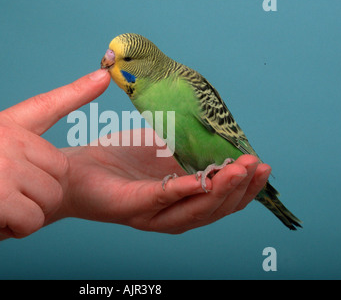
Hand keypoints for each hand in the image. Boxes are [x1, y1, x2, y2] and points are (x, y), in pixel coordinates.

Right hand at [0, 69, 109, 253]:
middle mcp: (7, 138)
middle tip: (5, 197)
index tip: (102, 77)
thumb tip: (54, 167)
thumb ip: (16, 150)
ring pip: (51, 198)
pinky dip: (17, 229)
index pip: (48, 103)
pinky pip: (34, 221)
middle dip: (41, 193)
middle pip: (60, 172)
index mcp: (3, 125)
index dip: (78, 91)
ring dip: (28, 212)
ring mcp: (4, 164)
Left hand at [58, 128, 270, 233]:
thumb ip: (187, 140)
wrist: (78, 166)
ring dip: (220, 190)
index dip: (244, 185)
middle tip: (257, 166)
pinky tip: (201, 180)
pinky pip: (161, 198)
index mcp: (181, 198)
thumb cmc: (119, 158)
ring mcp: (152, 212)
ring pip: (194, 209)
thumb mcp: (161, 143)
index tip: (262, 163)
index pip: (221, 198)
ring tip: (239, 170)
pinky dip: (183, 190)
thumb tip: (215, 127)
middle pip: (215, 208)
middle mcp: (171, 212)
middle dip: (239, 187)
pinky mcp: (132, 205)